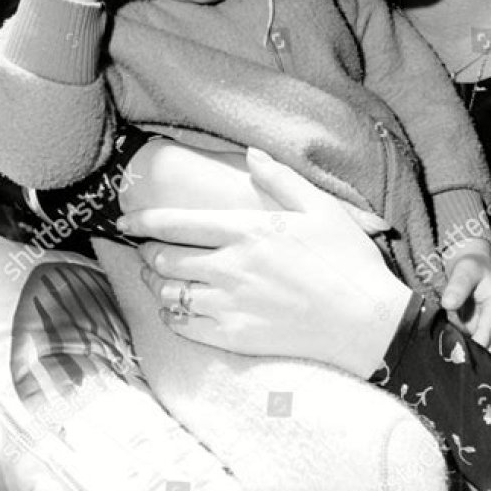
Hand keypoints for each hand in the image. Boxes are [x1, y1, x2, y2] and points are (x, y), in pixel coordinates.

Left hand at [119, 148, 411, 377]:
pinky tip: (177, 308)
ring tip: (157, 277)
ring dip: (157, 283)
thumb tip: (251, 152)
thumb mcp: (320, 206)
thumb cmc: (347, 259)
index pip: (176, 222)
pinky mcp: (235, 338)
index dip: (143, 220)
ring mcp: (230, 305)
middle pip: (166, 258)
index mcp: (247, 230)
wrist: (366, 321)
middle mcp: (230, 266)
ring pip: (170, 294)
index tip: (124, 220)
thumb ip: (280, 178)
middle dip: (148, 252)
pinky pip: (185, 327)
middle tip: (146, 250)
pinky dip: (172, 315)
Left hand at [441, 244, 490, 357]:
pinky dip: (465, 351)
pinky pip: (476, 348)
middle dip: (477, 357)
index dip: (476, 345)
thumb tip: (448, 303)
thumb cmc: (471, 267)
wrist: (473, 267)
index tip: (459, 353)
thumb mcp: (465, 271)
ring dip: (471, 356)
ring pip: (486, 353)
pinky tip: (451, 352)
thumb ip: (458, 286)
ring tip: (452, 357)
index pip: (489, 333)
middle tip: (455, 360)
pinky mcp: (482, 334)